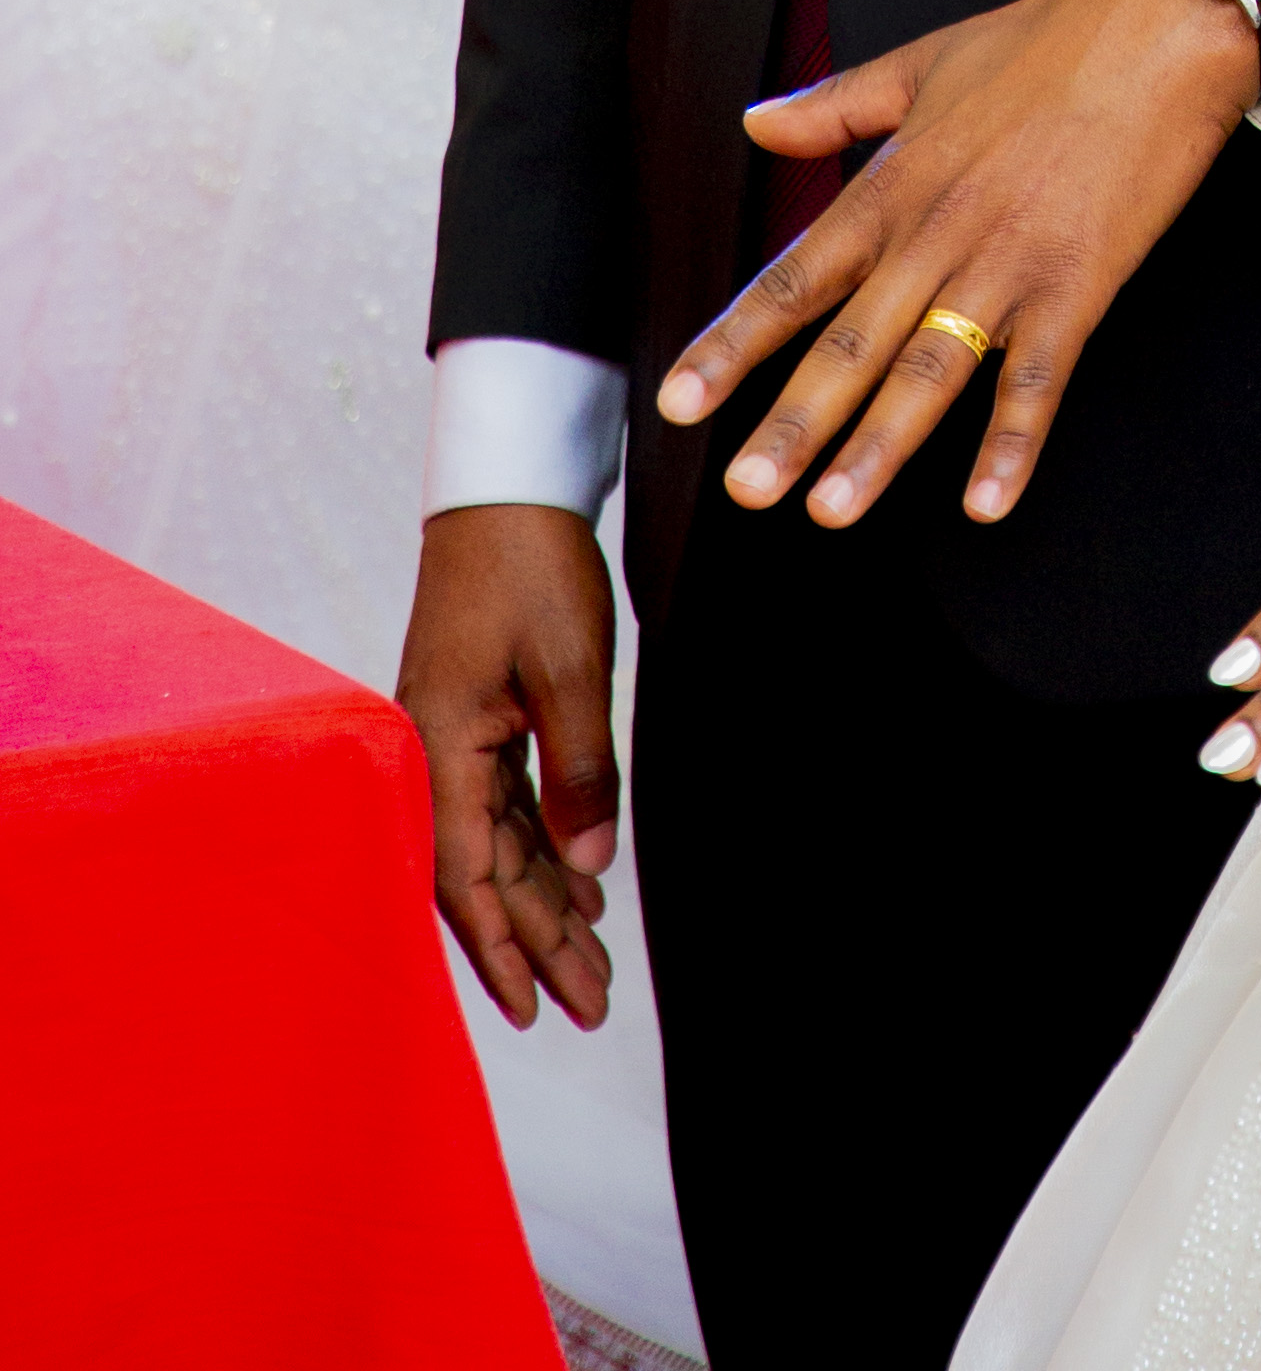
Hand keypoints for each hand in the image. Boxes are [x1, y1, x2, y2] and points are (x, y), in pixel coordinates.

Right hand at [399, 503, 619, 1033]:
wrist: (509, 485)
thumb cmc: (532, 563)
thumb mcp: (572, 666)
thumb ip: (580, 767)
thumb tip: (589, 866)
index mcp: (439, 746)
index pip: (465, 875)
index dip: (501, 947)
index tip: (535, 1009)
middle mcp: (433, 753)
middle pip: (485, 872)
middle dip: (538, 941)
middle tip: (593, 1002)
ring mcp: (453, 737)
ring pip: (500, 843)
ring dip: (545, 901)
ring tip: (595, 962)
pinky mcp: (477, 718)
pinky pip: (507, 804)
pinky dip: (544, 846)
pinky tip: (581, 883)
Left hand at [652, 0, 1260, 529]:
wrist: (1165, 22)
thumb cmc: (1051, 36)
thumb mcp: (926, 61)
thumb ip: (836, 106)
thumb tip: (755, 122)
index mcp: (896, 183)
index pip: (795, 278)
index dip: (734, 344)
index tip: (679, 401)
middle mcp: (938, 233)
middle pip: (852, 342)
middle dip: (794, 422)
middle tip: (746, 490)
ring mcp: (1009, 264)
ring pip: (930, 371)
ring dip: (880, 447)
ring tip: (832, 511)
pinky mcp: (1079, 283)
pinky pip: (1039, 378)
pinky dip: (1013, 443)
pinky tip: (987, 502)